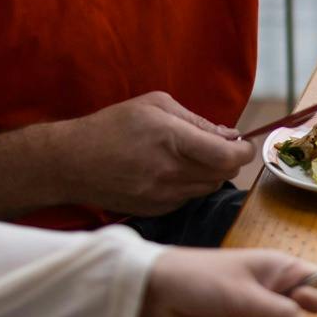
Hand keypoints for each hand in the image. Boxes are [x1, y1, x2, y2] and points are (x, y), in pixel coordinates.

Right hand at [50, 92, 256, 216]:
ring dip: (209, 174)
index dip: (244, 151)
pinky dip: (190, 186)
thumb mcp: (155, 105)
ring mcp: (163, 195)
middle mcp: (170, 172)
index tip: (243, 144)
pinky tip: (171, 172)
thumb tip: (229, 135)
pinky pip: (189, 198)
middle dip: (228, 160)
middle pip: (223, 174)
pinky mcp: (156, 210)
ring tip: (189, 158)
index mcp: (172, 140)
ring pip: (208, 188)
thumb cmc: (113, 126)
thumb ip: (196, 120)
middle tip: (216, 147)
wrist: (71, 163)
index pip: (227, 156)